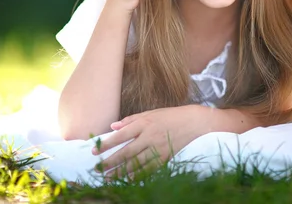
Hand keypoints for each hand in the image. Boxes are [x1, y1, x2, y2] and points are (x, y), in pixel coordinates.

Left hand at [92, 105, 207, 178]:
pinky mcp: (166, 157)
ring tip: (109, 177)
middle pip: (126, 152)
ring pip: (136, 163)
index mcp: (145, 123)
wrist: (196, 123)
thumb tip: (113, 126)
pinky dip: (138, 175)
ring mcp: (159, 148)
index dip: (107, 144)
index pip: (121, 135)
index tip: (94, 151)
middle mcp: (150, 136)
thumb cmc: (172, 116)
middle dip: (110, 161)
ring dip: (120, 171)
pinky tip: (128, 179)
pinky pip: (149, 169)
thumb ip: (131, 119)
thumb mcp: (152, 113)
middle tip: (98, 168)